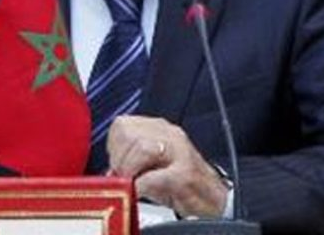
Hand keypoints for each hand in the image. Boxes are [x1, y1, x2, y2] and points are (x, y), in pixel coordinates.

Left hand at [107, 115, 227, 218]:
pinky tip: (141, 192)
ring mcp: (180, 152)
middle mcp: (170, 135)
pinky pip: (153, 176)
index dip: (114, 147)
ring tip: (133, 184)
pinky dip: (141, 186)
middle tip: (123, 177)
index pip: (122, 124)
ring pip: (141, 147)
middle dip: (119, 159)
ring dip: (130, 170)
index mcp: (160, 129)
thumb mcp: (152, 165)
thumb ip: (130, 160)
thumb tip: (108, 172)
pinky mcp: (185, 174)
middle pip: (129, 133)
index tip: (116, 165)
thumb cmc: (183, 184)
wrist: (215, 200)